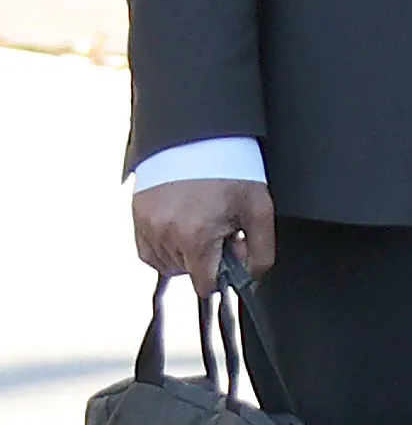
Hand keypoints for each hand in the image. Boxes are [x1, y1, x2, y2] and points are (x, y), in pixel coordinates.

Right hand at [133, 179, 275, 292]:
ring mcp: (147, 226)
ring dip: (184, 253)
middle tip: (218, 228)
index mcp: (196, 238)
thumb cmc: (231, 172)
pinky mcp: (136, 216)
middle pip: (187, 273)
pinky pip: (147, 250)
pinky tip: (181, 225)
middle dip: (205, 258)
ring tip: (200, 222)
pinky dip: (164, 246)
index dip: (222, 275)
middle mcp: (166, 235)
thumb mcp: (259, 211)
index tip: (229, 253)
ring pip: (166, 264)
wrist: (200, 138)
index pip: (205, 286)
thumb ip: (261, 252)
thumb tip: (252, 279)